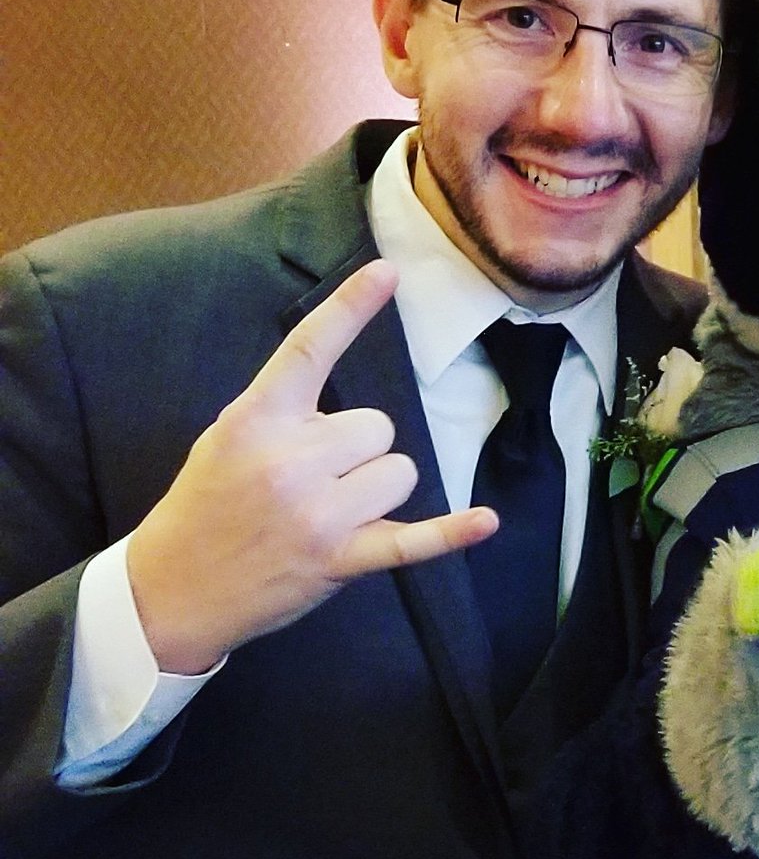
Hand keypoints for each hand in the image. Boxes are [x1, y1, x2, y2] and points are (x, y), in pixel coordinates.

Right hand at [127, 261, 495, 672]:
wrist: (173, 587)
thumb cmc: (209, 505)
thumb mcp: (228, 440)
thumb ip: (285, 415)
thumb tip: (353, 412)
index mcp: (256, 419)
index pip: (311, 350)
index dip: (350, 308)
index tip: (388, 271)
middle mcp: (288, 460)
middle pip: (377, 425)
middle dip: (358, 450)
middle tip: (314, 480)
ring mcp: (317, 513)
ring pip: (399, 471)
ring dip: (377, 491)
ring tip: (329, 513)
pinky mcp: (340, 559)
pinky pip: (412, 541)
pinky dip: (451, 533)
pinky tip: (485, 521)